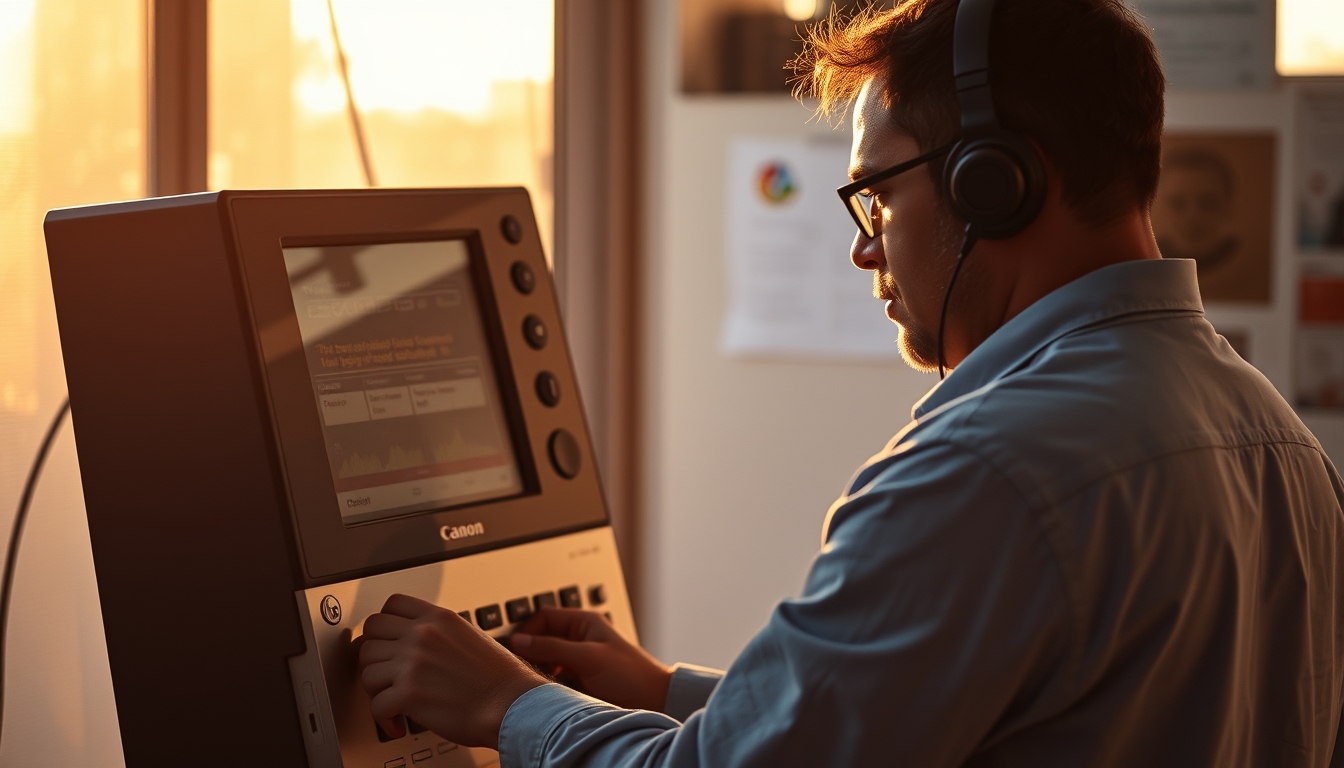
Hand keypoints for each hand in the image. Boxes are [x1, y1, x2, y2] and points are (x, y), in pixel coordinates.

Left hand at [357, 594, 547, 748]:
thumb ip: (441, 633)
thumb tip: (422, 641)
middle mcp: (422, 635)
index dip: (385, 624)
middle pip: (370, 633)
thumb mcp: (471, 636)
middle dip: (374, 655)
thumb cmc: (500, 679)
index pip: (392, 604)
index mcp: (439, 618)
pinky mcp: (408, 694)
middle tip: (385, 671)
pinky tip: (397, 722)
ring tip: (392, 699)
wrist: (512, 705)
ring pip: (366, 669)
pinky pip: (375, 705)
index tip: (388, 640)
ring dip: (376, 689)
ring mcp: (412, 663)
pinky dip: (383, 718)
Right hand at [510, 608, 671, 711]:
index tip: (514, 648)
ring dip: (538, 671)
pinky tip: (545, 693)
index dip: (527, 630)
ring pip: (544, 662)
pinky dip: (545, 686)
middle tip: (520, 667)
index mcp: (583, 623)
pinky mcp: (575, 683)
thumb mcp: (589, 656)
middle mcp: (577, 640)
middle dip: (530, 653)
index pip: (543, 617)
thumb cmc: (631, 675)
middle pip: (541, 640)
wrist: (653, 703)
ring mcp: (576, 662)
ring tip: (534, 682)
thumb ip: (552, 647)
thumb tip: (519, 640)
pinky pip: (551, 681)